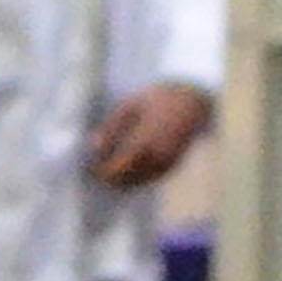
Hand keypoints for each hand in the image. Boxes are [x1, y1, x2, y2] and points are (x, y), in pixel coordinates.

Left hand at [83, 82, 211, 190]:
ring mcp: (167, 163)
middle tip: (96, 174)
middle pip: (127, 179)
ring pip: (139, 182)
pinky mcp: (173, 164)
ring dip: (123, 182)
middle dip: (110, 179)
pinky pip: (151, 178)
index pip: (117, 167)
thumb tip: (93, 146)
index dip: (102, 172)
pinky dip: (137, 179)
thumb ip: (111, 127)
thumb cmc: (157, 98)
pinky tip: (127, 172)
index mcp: (143, 141)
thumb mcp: (129, 106)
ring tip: (109, 174)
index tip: (90, 169)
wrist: (191, 99)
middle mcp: (156, 157)